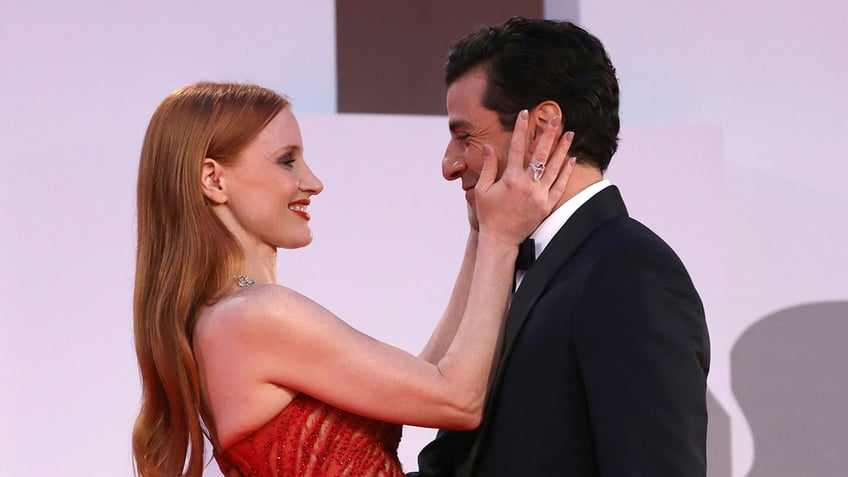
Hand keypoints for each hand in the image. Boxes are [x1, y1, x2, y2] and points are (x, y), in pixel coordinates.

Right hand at [474, 110, 574, 245]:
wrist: (501, 239)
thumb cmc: (489, 214)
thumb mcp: (482, 190)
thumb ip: (488, 167)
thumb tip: (488, 146)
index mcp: (510, 179)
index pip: (517, 148)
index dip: (521, 129)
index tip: (525, 113)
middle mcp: (527, 185)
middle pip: (541, 154)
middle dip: (549, 133)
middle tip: (556, 118)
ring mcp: (539, 195)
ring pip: (555, 167)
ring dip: (562, 149)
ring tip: (569, 133)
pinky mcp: (546, 205)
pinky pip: (560, 185)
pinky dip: (567, 172)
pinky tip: (572, 159)